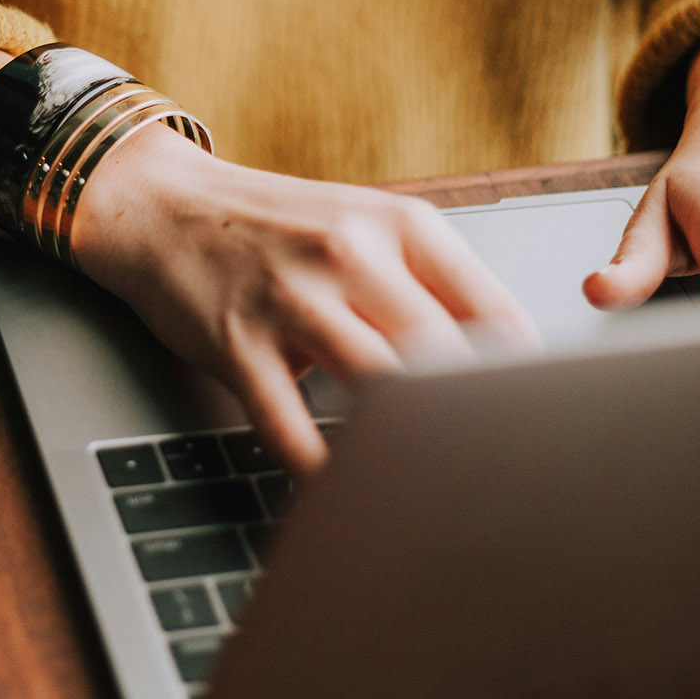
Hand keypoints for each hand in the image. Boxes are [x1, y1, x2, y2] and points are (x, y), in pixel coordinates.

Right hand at [73, 124, 539, 473]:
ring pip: (377, 389)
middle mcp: (351, 255)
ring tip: (427, 492)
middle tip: (494, 475)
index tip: (537, 427)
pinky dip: (318, 470)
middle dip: (473, 422)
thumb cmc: (276, 229)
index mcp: (402, 225)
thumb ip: (430, 284)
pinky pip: (288, 425)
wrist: (162, 207)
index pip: (494, 312)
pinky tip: (339, 492)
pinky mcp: (236, 343)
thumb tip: (506, 364)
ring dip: (404, 447)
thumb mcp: (364, 229)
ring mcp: (291, 299)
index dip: (525, 380)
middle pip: (442, 356)